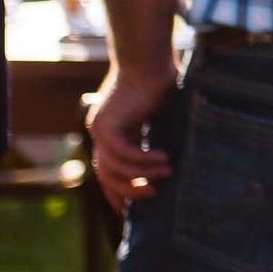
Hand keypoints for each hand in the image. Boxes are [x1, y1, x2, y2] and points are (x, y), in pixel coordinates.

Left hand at [87, 66, 176, 208]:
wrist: (149, 60)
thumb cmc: (160, 81)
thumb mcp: (158, 117)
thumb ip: (156, 138)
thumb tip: (172, 163)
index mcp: (112, 131)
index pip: (108, 170)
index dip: (117, 192)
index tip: (128, 211)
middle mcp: (101, 132)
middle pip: (107, 175)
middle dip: (127, 191)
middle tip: (153, 195)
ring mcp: (99, 129)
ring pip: (115, 168)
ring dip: (142, 175)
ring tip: (167, 173)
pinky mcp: (105, 125)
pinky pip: (123, 154)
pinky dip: (143, 160)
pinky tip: (164, 158)